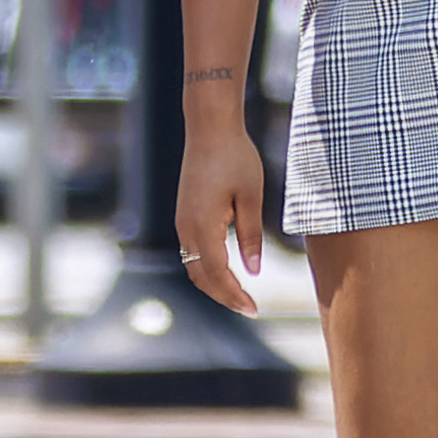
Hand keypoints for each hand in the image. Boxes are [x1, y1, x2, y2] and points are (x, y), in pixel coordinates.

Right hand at [178, 118, 272, 317]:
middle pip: (201, 276)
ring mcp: (182, 222)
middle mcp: (187, 227)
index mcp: (204, 225)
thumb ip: (251, 235)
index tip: (254, 309)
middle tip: (249, 308)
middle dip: (224, 296)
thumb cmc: (235, 157)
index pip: (217, 273)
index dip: (234, 294)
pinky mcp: (184, 215)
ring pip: (193, 266)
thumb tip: (254, 270)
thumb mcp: (251, 196)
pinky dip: (207, 269)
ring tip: (239, 295)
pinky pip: (191, 252)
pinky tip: (226, 271)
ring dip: (214, 285)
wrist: (209, 128)